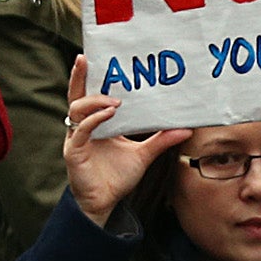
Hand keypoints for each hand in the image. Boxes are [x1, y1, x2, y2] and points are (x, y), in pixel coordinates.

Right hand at [63, 54, 191, 225]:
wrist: (105, 202)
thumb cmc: (118, 177)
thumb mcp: (143, 154)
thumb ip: (161, 140)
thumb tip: (186, 129)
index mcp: (96, 123)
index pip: (89, 94)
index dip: (89, 77)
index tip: (94, 58)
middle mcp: (83, 126)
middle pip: (76, 95)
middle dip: (79, 77)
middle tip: (85, 59)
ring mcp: (76, 138)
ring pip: (77, 110)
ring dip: (94, 101)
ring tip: (114, 102)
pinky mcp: (74, 151)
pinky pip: (80, 130)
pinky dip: (93, 121)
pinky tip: (108, 115)